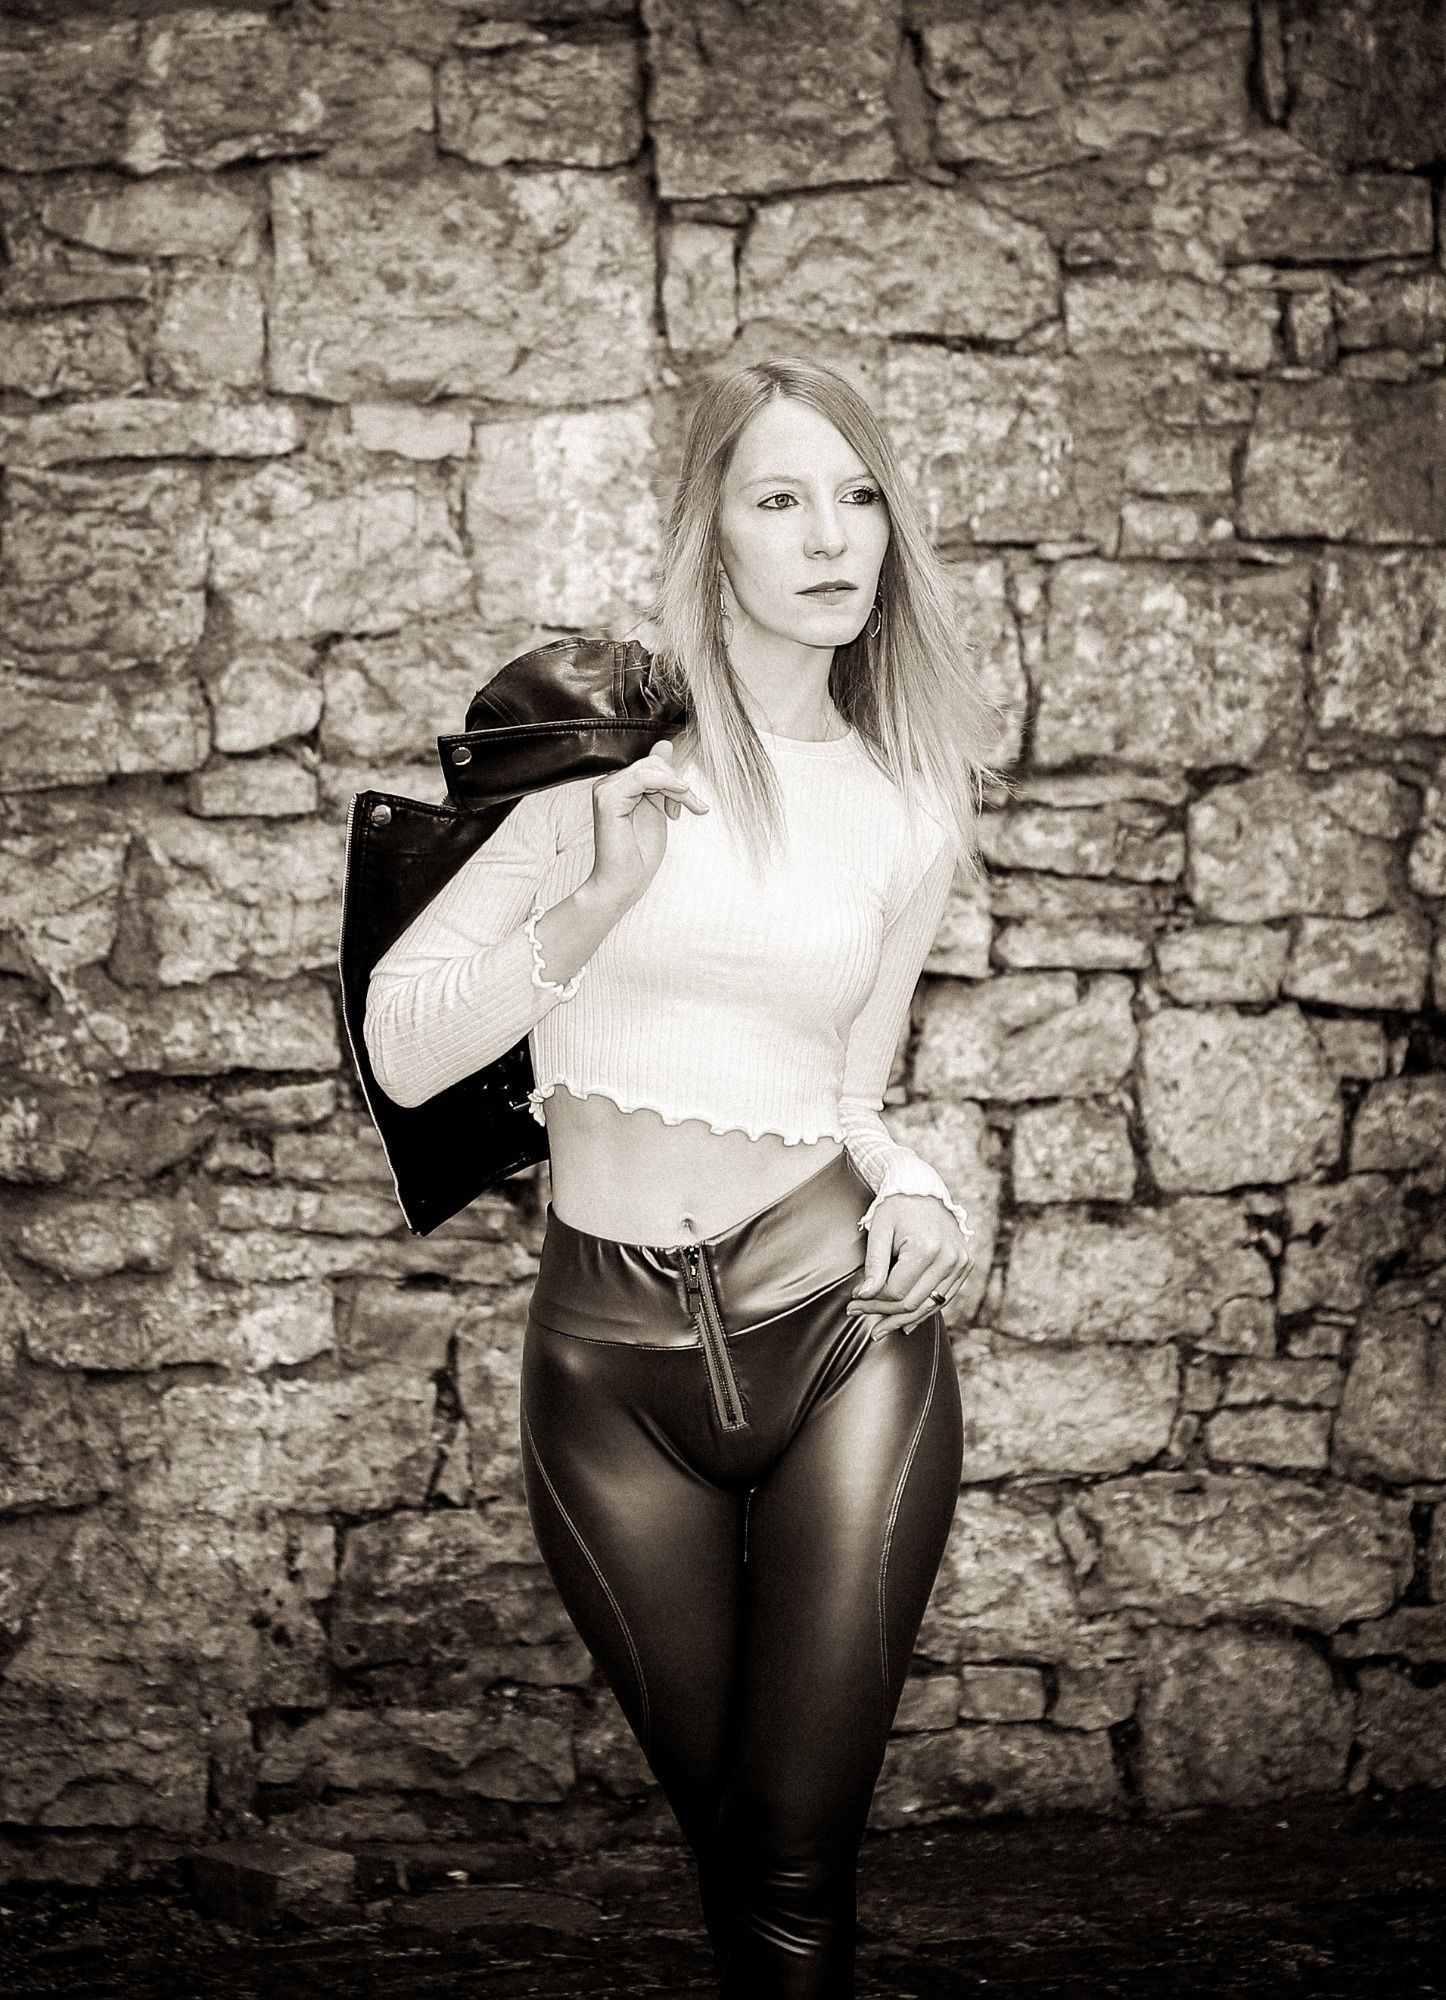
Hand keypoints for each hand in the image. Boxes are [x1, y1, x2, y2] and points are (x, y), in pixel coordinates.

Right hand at [588, 740, 709, 909]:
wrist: (624, 882)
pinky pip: (643, 777)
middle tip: (694, 806)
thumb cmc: (639, 854)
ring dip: (677, 787)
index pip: (652, 763)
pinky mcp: (608, 799)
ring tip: (688, 808)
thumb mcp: (658, 808)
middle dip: (679, 784)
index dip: (675, 779)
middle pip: (653, 763)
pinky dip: (667, 783)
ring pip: (651, 769)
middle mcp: (608, 784)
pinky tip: (682, 793)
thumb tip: (665, 744)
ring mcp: (605, 790)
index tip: (690, 804)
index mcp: (619, 786)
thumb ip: (662, 781)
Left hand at [843, 1193, 973, 1338]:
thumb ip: (874, 1264)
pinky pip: (943, 1297)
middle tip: (860, 1316)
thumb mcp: (879, 1230)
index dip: (871, 1302)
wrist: (924, 1188)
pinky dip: (924, 1311)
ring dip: (903, 1320)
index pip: (896, 1291)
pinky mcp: (965, 1265)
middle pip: (913, 1302)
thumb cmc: (897, 1206)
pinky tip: (905, 1323)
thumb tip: (864, 1296)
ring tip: (880, 1329)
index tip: (853, 1303)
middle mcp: (949, 1258)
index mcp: (926, 1248)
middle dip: (884, 1314)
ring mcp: (961, 1263)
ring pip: (929, 1305)